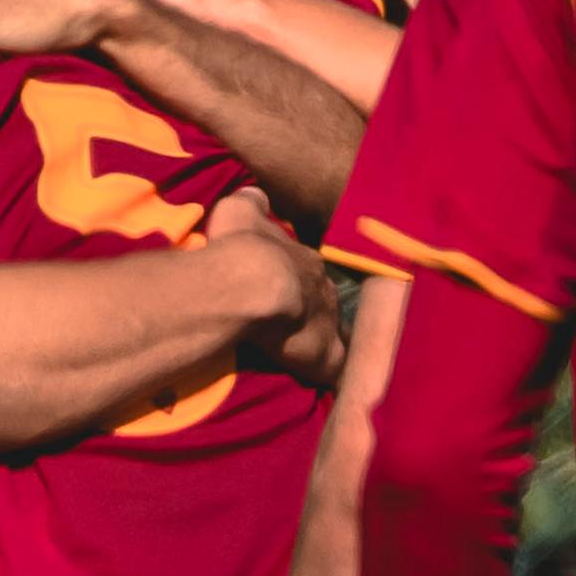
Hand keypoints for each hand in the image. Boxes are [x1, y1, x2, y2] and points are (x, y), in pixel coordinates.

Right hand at [217, 211, 344, 384]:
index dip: (294, 276)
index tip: (284, 282)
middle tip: (292, 318)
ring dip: (321, 337)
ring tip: (307, 349)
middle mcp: (322, 288)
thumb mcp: (240, 210)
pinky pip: (334, 367)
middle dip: (311, 306)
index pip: (305, 267)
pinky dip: (333, 373)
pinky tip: (330, 381)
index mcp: (303, 259)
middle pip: (321, 297)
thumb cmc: (241, 246)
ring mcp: (327, 322)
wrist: (250, 283)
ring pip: (332, 329)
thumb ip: (252, 204)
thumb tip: (256, 194)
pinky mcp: (323, 355)